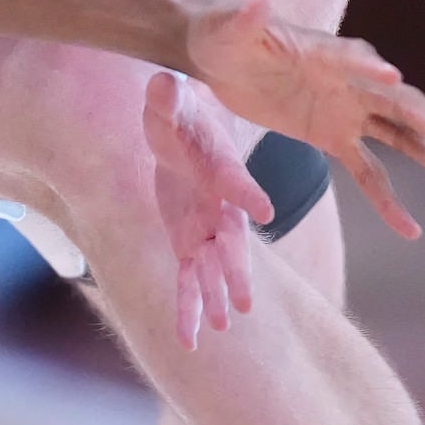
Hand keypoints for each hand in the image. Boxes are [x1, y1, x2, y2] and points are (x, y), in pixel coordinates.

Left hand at [142, 74, 272, 349]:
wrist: (183, 132)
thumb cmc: (181, 114)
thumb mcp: (169, 103)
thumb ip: (167, 98)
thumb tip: (161, 83)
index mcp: (222, 170)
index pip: (237, 182)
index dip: (247, 193)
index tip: (262, 208)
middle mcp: (221, 207)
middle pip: (232, 241)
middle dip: (236, 269)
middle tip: (245, 299)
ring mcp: (206, 229)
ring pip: (213, 270)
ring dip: (216, 298)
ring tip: (222, 327)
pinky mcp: (188, 243)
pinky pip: (188, 281)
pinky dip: (188, 309)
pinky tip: (189, 341)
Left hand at [186, 0, 424, 237]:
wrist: (219, 55)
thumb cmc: (227, 33)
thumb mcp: (231, 28)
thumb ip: (248, 20)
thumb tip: (257, 3)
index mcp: (327, 52)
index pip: (355, 60)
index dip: (370, 70)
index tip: (393, 78)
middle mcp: (350, 80)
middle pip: (399, 104)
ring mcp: (346, 110)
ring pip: (400, 137)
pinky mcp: (332, 136)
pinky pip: (368, 171)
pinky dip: (387, 198)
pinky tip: (410, 228)